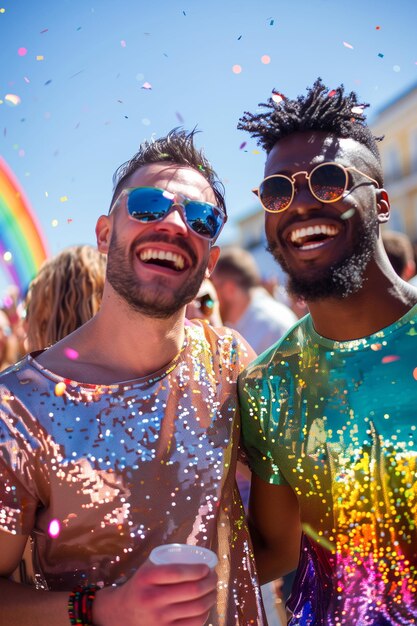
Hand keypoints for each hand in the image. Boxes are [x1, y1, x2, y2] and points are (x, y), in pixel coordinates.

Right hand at [93, 559, 216, 625]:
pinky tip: (206, 606)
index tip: (207, 567)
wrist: (121, 613)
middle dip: (210, 582)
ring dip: (211, 597)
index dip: (198, 570)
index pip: (178, 572)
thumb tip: (198, 552)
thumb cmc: (141, 585)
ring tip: (213, 590)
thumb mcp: (147, 568)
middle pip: (192, 590)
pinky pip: (193, 624)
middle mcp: (151, 598)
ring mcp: (158, 619)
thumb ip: (167, 559)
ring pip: (196, 608)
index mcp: (146, 577)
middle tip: (214, 577)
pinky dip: (205, 614)